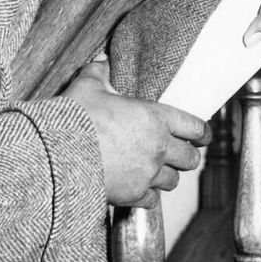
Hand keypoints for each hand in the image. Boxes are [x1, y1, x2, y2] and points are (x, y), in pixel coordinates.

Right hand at [63, 58, 210, 207]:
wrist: (59, 154)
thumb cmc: (75, 118)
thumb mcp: (87, 87)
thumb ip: (99, 72)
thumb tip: (101, 62)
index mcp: (155, 118)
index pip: (196, 127)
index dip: (201, 133)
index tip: (200, 136)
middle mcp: (159, 147)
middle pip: (191, 159)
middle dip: (185, 156)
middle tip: (175, 154)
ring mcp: (148, 173)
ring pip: (173, 181)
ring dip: (165, 176)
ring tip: (151, 170)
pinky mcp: (134, 194)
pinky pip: (152, 200)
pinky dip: (146, 195)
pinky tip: (135, 187)